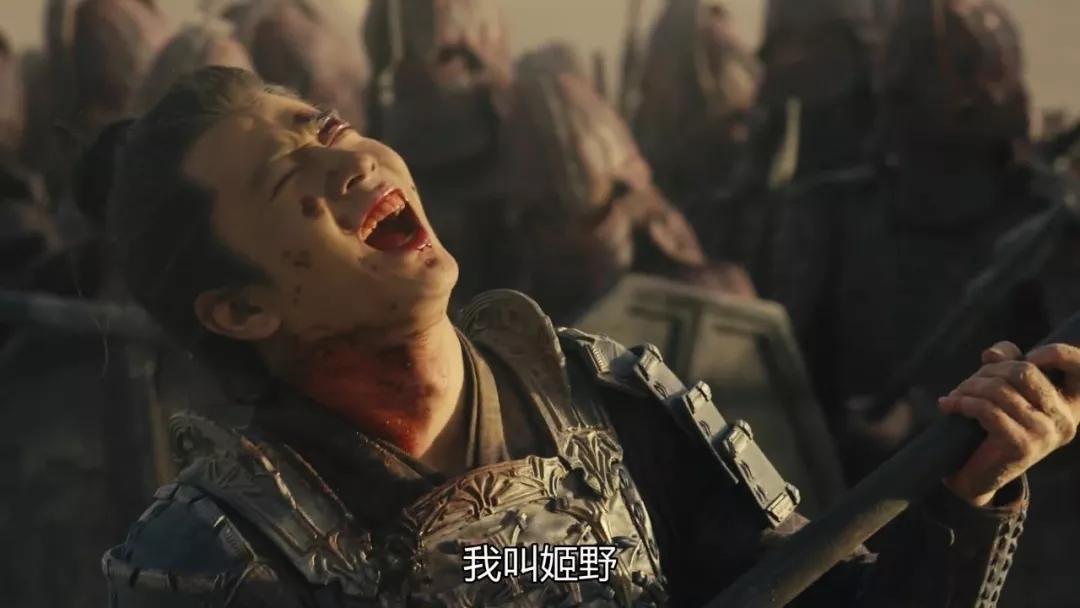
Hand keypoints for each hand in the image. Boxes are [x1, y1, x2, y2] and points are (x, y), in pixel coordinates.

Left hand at [938, 341, 1079, 505]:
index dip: (1055, 352)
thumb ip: (1007, 362)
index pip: (1079, 364)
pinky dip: (963, 403)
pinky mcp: (1021, 445)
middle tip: (968, 383)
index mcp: (1071, 403)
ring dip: (969, 387)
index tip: (1026, 356)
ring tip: (955, 395)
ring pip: (1000, 389)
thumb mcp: (1005, 389)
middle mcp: (1065, 419)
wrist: (980, 475)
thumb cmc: (994, 424)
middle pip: (1024, 371)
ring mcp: (1045, 433)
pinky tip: (949, 406)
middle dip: (989, 371)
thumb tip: (994, 353)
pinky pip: (987, 410)